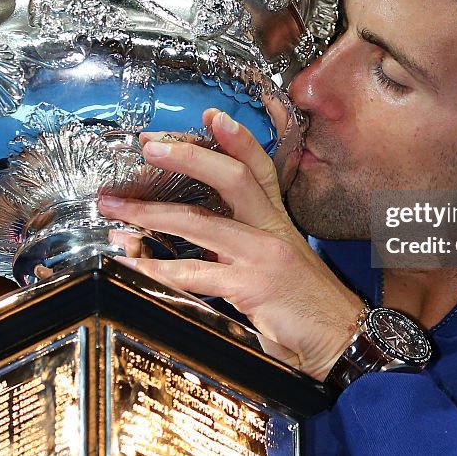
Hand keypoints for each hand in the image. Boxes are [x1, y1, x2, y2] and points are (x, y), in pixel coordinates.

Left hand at [98, 108, 365, 380]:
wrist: (341, 339)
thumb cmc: (306, 305)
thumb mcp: (279, 263)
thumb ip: (246, 246)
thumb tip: (203, 242)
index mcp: (277, 222)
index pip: (259, 168)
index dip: (237, 139)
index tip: (211, 116)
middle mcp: (271, 230)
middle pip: (232, 178)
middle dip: (187, 158)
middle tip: (148, 147)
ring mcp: (262, 256)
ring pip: (201, 222)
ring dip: (150, 214)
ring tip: (116, 209)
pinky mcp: (252, 286)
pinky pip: (196, 273)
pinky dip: (160, 268)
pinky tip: (134, 264)